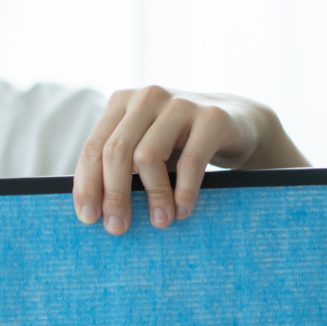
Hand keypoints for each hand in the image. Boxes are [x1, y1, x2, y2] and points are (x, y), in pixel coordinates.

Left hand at [72, 86, 303, 233]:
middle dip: (114, 195)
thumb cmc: (180, 143)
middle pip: (116, 152)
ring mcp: (180, 104)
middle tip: (117, 227)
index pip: (93, 148)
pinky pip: (191, 162)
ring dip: (153, 196)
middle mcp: (147, 97)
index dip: (87, 185)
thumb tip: (92, 212)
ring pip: (148, 156)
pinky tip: (182, 210)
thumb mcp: (145, 147)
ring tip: (160, 221)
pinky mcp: (212, 118)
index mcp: (122, 102)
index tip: (87, 218)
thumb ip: (118, 167)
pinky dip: (184, 192)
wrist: (239, 123)